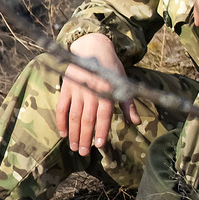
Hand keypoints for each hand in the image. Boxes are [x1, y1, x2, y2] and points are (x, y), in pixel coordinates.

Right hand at [54, 32, 138, 156]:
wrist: (92, 46)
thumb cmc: (110, 68)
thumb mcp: (122, 82)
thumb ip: (127, 104)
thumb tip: (137, 122)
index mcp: (106, 91)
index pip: (103, 116)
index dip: (101, 130)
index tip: (99, 145)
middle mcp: (91, 92)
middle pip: (86, 120)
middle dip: (85, 138)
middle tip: (83, 153)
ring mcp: (77, 90)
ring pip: (74, 116)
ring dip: (73, 133)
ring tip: (74, 147)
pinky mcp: (66, 87)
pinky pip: (62, 107)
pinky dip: (61, 121)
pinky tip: (62, 133)